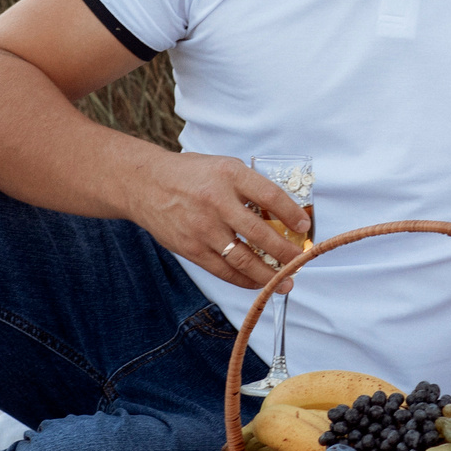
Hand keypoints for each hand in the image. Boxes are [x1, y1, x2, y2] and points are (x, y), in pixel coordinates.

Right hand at [135, 152, 312, 289]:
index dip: (291, 214)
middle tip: (301, 261)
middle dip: (286, 252)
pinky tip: (258, 282)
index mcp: (230, 175)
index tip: (305, 227)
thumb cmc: (191, 175)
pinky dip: (244, 280)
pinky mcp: (191, 248)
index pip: (270, 196)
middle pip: (260, 233)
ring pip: (243, 259)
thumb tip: (283, 214)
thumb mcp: (224, 167)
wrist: (145, 184)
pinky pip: (223, 270)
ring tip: (286, 282)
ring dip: (269, 275)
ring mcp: (203, 228)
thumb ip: (250, 187)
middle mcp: (217, 202)